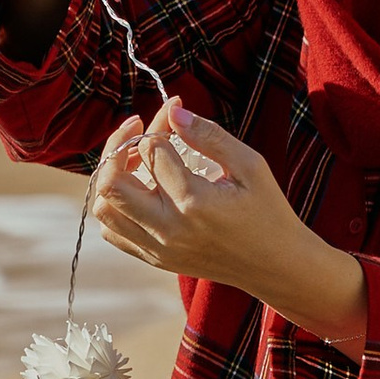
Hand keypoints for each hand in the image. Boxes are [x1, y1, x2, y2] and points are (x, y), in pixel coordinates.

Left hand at [92, 105, 368, 347]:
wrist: (275, 265)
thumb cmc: (268, 211)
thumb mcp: (250, 165)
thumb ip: (209, 136)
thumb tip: (174, 113)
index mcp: (193, 202)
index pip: (151, 150)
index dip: (158, 123)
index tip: (172, 112)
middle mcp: (168, 229)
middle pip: (110, 183)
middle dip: (118, 147)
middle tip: (138, 130)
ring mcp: (157, 248)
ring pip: (104, 209)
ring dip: (113, 178)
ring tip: (138, 160)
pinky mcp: (154, 259)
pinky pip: (114, 232)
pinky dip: (117, 206)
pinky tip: (141, 189)